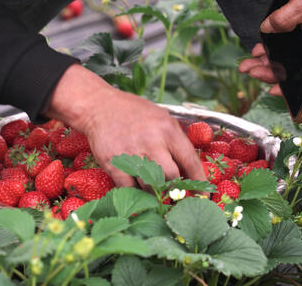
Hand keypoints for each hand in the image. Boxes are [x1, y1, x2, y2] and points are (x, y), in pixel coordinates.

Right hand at [46, 64, 205, 190]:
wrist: (99, 106)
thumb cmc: (133, 112)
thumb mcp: (160, 117)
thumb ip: (175, 140)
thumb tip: (188, 167)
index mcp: (168, 130)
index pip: (190, 161)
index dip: (198, 181)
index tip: (202, 195)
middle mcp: (152, 142)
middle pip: (171, 177)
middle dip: (173, 187)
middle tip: (171, 192)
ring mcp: (132, 153)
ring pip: (151, 185)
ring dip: (153, 191)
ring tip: (151, 188)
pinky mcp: (114, 163)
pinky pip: (129, 187)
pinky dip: (134, 191)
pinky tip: (134, 186)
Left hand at [239, 0, 301, 88]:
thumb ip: (285, 19)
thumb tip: (267, 29)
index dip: (288, 83)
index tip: (273, 90)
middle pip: (288, 65)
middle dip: (266, 70)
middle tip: (247, 69)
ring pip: (282, 55)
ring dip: (263, 60)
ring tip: (247, 63)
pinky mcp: (298, 27)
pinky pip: (281, 43)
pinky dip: (268, 48)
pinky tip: (258, 50)